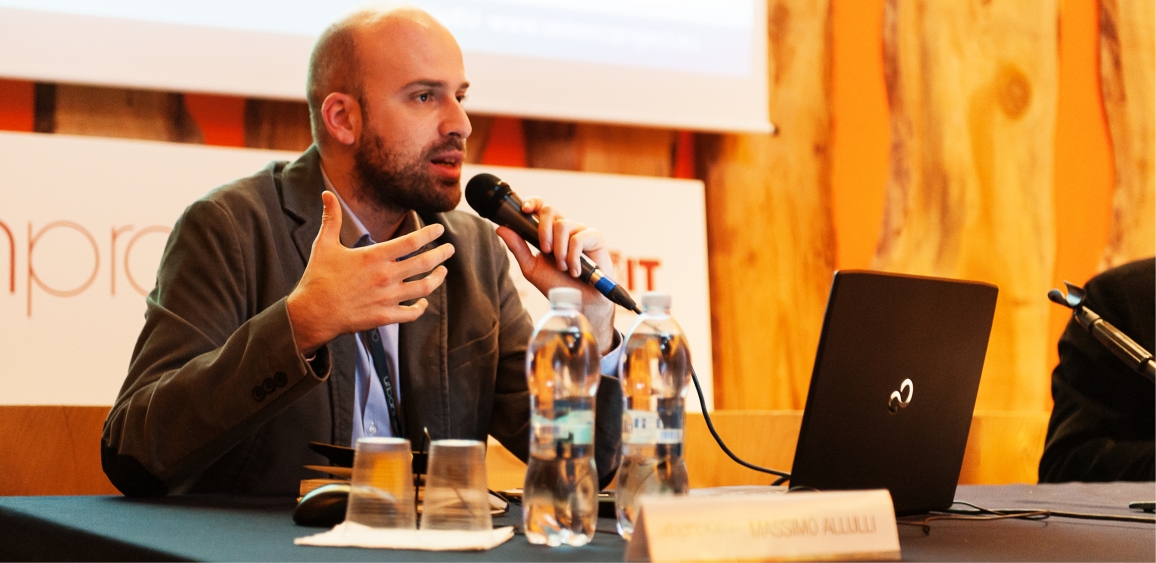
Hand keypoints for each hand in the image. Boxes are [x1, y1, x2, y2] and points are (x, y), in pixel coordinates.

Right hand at [286, 191, 453, 354]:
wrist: (312, 313)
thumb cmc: (318, 278)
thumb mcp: (324, 244)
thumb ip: (331, 219)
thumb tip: (325, 194)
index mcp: (374, 256)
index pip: (412, 241)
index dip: (430, 234)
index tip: (439, 229)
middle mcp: (386, 276)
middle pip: (425, 262)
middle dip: (442, 254)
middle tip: (450, 249)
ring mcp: (388, 298)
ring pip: (424, 288)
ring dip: (437, 278)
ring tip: (443, 271)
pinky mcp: (385, 317)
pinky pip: (412, 313)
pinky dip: (421, 308)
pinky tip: (424, 303)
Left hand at [495, 197, 614, 352]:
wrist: (580, 303)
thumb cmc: (558, 284)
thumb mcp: (532, 267)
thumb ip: (518, 248)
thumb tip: (501, 228)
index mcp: (549, 232)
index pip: (540, 208)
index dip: (533, 202)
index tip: (524, 209)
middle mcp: (564, 228)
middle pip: (550, 210)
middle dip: (543, 230)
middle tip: (545, 250)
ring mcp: (580, 231)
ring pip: (563, 225)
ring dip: (559, 250)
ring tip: (563, 267)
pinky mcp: (595, 238)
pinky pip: (579, 238)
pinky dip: (573, 257)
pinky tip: (575, 271)